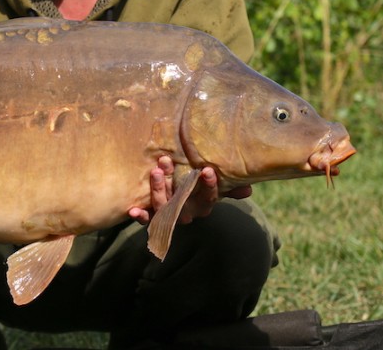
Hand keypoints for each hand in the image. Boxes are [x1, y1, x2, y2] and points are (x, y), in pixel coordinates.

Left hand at [127, 156, 251, 225]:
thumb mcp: (211, 189)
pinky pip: (147, 220)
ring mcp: (169, 216)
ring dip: (158, 190)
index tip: (206, 170)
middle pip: (181, 199)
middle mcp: (187, 212)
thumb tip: (249, 189)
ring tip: (154, 172)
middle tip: (166, 162)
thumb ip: (228, 188)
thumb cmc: (196, 191)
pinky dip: (141, 216)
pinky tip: (133, 211)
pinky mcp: (153, 219)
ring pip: (164, 205)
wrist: (175, 211)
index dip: (209, 185)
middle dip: (173, 182)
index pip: (209, 196)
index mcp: (203, 204)